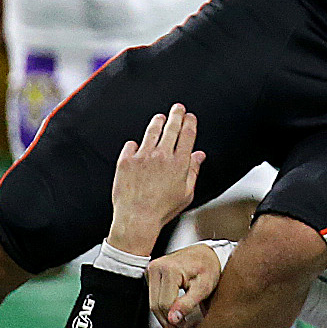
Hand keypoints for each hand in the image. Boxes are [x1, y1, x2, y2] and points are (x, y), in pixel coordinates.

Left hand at [109, 105, 205, 254]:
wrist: (137, 219)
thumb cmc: (162, 210)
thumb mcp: (186, 193)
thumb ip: (193, 171)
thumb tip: (199, 156)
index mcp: (179, 164)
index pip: (187, 135)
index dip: (189, 122)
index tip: (189, 117)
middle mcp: (161, 156)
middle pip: (171, 128)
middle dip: (176, 115)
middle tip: (178, 108)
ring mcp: (142, 157)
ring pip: (151, 131)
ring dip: (157, 122)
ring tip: (160, 118)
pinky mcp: (126, 160)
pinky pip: (131, 145)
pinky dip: (135, 144)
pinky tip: (137, 145)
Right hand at [148, 242, 223, 327]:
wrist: (206, 253)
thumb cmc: (208, 269)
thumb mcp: (204, 288)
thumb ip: (188, 304)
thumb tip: (172, 319)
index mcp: (169, 269)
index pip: (164, 304)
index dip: (173, 321)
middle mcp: (156, 267)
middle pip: (155, 305)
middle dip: (168, 322)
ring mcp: (151, 269)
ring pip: (152, 303)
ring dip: (165, 317)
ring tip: (180, 324)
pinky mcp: (151, 273)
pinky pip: (153, 297)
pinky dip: (163, 307)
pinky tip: (175, 312)